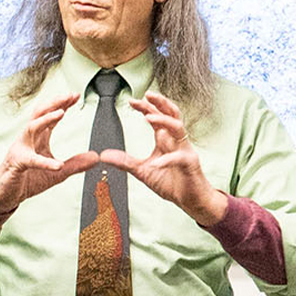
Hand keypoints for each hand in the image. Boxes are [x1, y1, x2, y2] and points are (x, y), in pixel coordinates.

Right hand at [0, 93, 98, 213]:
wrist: (5, 195)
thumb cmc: (27, 180)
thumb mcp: (58, 172)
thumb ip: (76, 164)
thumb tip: (96, 157)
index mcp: (38, 138)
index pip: (50, 116)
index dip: (62, 105)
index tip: (76, 95)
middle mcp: (28, 139)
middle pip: (39, 114)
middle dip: (54, 103)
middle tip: (69, 95)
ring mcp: (20, 149)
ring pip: (31, 127)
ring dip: (46, 119)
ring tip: (61, 113)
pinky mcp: (16, 164)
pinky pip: (30, 160)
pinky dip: (44, 162)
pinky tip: (58, 165)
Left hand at [100, 91, 228, 224]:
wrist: (191, 200)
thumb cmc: (172, 183)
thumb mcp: (143, 171)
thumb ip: (125, 162)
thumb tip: (104, 155)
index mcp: (166, 139)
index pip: (157, 116)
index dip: (146, 107)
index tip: (131, 101)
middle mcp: (176, 141)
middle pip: (172, 114)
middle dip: (160, 103)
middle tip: (146, 95)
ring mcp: (185, 150)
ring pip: (178, 128)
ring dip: (164, 121)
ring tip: (148, 119)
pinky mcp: (190, 164)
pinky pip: (179, 158)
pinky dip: (167, 160)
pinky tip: (155, 164)